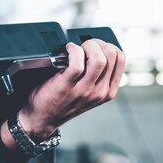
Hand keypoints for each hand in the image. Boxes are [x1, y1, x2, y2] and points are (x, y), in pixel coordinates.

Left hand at [1, 40, 124, 147]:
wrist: (41, 119)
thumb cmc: (62, 102)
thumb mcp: (88, 93)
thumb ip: (97, 76)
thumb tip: (98, 49)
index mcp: (107, 91)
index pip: (121, 59)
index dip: (108, 45)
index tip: (96, 45)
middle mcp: (99, 92)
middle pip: (111, 56)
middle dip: (98, 43)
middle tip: (85, 45)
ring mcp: (84, 90)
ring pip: (98, 59)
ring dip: (87, 46)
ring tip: (77, 48)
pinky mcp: (67, 86)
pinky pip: (77, 62)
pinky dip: (72, 50)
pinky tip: (66, 50)